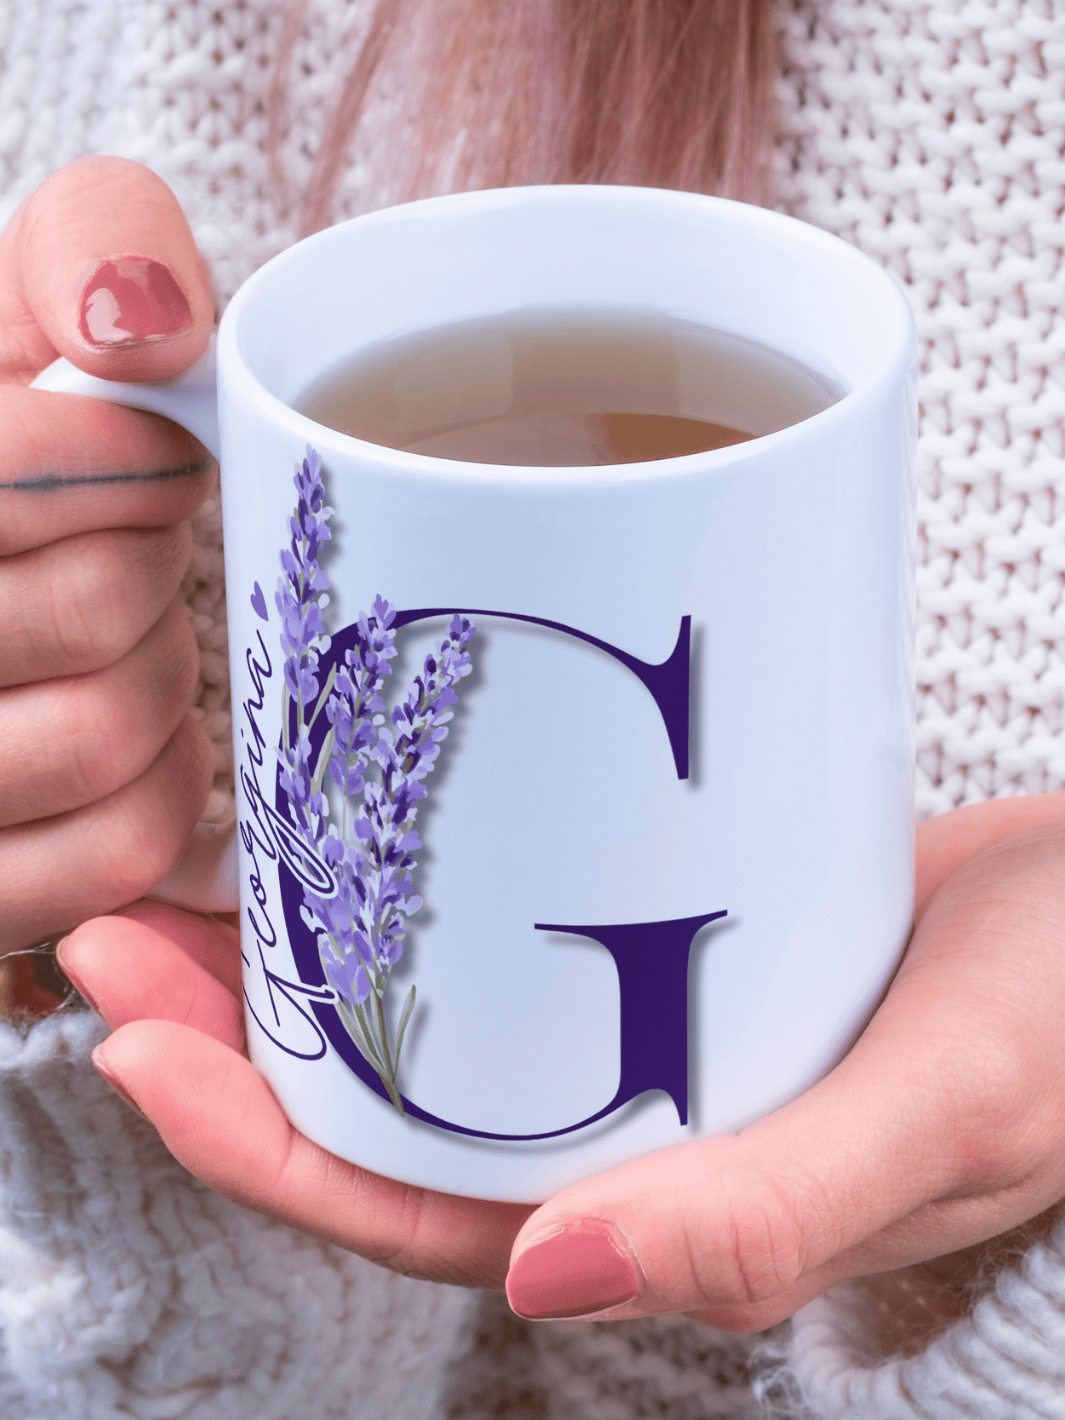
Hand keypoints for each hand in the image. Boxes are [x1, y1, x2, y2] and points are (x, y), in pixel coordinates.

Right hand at [0, 156, 215, 956]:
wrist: (2, 573)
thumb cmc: (7, 469)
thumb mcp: (9, 329)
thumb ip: (85, 256)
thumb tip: (151, 324)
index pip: (11, 472)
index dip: (127, 458)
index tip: (160, 457)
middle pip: (101, 603)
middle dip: (152, 562)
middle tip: (134, 551)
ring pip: (114, 731)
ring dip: (160, 673)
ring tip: (122, 642)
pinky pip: (120, 846)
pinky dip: (165, 788)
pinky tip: (133, 741)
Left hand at [58, 793, 1064, 1306]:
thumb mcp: (941, 1107)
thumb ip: (767, 1208)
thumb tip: (548, 1278)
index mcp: (672, 1208)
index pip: (420, 1211)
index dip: (262, 1151)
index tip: (141, 1045)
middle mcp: (636, 1130)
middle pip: (392, 1111)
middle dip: (238, 1044)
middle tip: (122, 934)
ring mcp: (647, 1035)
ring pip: (436, 1028)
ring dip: (309, 967)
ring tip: (194, 884)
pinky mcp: (670, 943)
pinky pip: (510, 940)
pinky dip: (420, 903)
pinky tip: (362, 842)